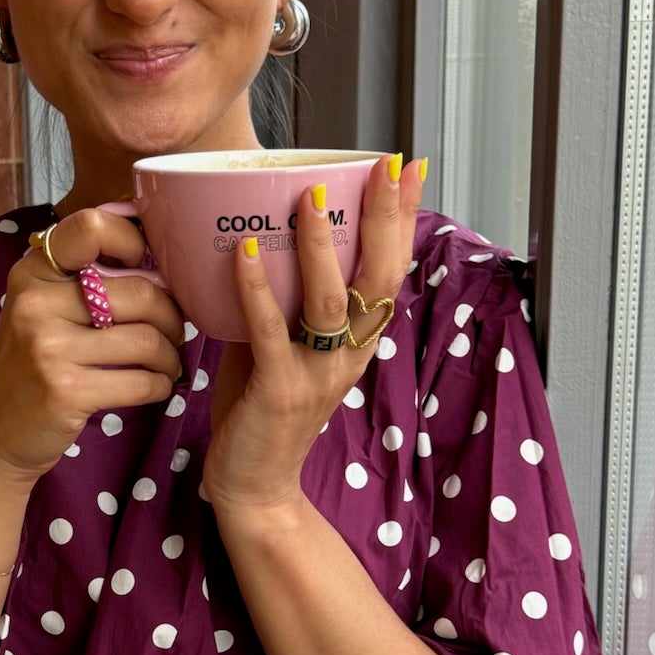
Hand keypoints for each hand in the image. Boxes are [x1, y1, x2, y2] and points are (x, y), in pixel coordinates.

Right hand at [0, 208, 187, 487]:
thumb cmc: (34, 369)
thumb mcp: (42, 313)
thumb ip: (85, 282)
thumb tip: (159, 262)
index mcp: (32, 273)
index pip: (92, 227)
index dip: (133, 242)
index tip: (146, 267)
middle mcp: (35, 302)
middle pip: (140, 292)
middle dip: (172, 317)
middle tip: (174, 334)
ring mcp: (47, 346)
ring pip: (147, 339)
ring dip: (170, 357)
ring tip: (167, 365)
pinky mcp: (66, 389)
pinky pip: (141, 381)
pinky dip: (160, 386)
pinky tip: (155, 387)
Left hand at [203, 155, 425, 516]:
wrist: (254, 487)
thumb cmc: (262, 411)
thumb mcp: (282, 347)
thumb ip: (280, 302)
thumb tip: (255, 240)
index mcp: (357, 342)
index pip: (389, 271)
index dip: (402, 221)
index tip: (409, 170)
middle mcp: (348, 355)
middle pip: (377, 278)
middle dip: (384, 219)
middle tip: (385, 167)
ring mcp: (317, 374)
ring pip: (330, 301)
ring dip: (321, 246)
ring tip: (311, 198)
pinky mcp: (279, 390)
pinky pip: (269, 331)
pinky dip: (257, 288)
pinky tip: (246, 250)